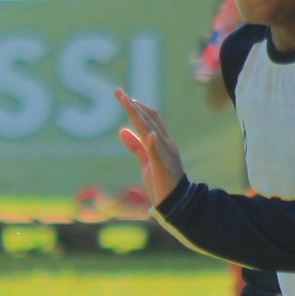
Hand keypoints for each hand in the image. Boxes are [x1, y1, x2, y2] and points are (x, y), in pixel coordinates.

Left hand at [115, 89, 186, 205]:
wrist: (175, 202)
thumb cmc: (161, 180)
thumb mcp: (145, 160)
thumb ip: (135, 145)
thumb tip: (122, 131)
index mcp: (162, 142)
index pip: (149, 119)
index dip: (137, 107)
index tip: (123, 97)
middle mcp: (165, 144)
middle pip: (149, 120)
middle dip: (133, 106)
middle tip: (119, 93)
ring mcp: (165, 154)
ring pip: (151, 131)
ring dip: (140, 117)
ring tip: (129, 103)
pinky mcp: (163, 167)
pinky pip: (158, 154)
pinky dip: (154, 144)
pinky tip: (151, 134)